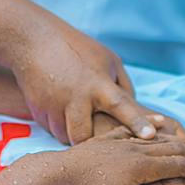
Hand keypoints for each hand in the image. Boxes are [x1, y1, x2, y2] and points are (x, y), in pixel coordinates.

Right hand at [11, 19, 155, 143]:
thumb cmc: (77, 50)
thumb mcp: (108, 60)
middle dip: (90, 143)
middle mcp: (77, 97)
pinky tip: (61, 110)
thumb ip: (123, 88)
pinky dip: (60, 126)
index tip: (151, 135)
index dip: (137, 121)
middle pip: (85, 136)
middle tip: (97, 143)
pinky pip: (52, 130)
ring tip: (77, 116)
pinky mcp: (38, 110)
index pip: (122, 105)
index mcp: (99, 83)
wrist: (33, 40)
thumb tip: (134, 115)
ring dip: (74, 133)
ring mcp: (55, 105)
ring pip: (67, 137)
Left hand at [104, 112, 184, 184]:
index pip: (179, 165)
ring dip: (180, 141)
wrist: (56, 172)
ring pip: (159, 137)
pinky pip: (136, 128)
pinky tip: (159, 122)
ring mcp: (123, 141)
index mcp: (142, 166)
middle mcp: (137, 149)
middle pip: (174, 148)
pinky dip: (152, 124)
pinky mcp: (109, 138)